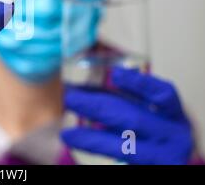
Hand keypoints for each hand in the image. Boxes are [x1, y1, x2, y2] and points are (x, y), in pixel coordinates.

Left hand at [61, 67, 192, 164]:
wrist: (170, 162)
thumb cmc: (156, 137)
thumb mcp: (150, 119)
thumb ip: (125, 106)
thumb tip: (84, 93)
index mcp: (175, 115)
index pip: (163, 95)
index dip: (140, 84)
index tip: (115, 74)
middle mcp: (175, 135)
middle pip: (134, 119)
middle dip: (99, 107)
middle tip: (71, 98)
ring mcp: (167, 157)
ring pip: (125, 146)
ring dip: (92, 138)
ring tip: (67, 134)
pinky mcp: (154, 168)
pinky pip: (120, 156)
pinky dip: (96, 149)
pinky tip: (76, 142)